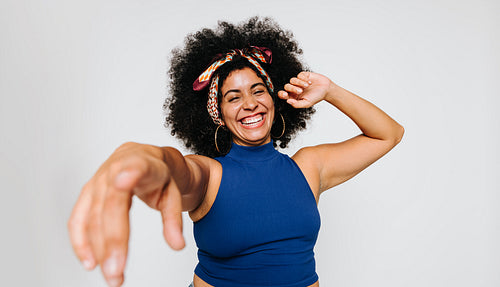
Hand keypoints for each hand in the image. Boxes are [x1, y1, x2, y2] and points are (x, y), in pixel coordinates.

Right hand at [68, 142, 184, 286]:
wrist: (143, 157)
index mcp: (142, 163)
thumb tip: (177, 244)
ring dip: (97, 249)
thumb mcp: (173, 192)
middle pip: (110, 205)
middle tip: (116, 273)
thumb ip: (174, 218)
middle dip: (112, 241)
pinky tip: (90, 262)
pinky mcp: (87, 192)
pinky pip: (78, 219)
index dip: (128, 173)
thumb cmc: (158, 174)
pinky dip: (81, 242)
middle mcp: (115, 169)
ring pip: (92, 216)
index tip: (122, 182)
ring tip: (111, 275)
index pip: (135, 167)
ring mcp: (97, 180)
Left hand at [278, 71, 333, 107]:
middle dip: (292, 88)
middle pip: (286, 86)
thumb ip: (297, 104)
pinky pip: (299, 75)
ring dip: (299, 83)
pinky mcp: (303, 75)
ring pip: (292, 80)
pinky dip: (304, 79)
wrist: (326, 89)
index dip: (281, 94)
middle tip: (300, 91)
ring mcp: (298, 81)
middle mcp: (294, 88)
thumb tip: (288, 101)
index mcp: (293, 96)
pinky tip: (309, 82)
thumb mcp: (307, 103)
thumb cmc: (316, 97)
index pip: (282, 95)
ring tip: (307, 86)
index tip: (285, 94)